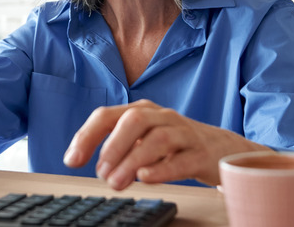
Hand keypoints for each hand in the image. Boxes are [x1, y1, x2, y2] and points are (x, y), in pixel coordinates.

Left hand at [62, 99, 270, 189]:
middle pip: (134, 120)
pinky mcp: (201, 154)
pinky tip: (145, 178)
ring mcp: (184, 133)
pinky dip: (162, 168)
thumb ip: (115, 146)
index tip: (71, 160)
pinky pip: (182, 159)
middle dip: (113, 146)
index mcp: (141, 111)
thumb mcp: (142, 138)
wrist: (221, 148)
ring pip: (158, 139)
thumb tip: (85, 161)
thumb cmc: (174, 144)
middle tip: (100, 173)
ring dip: (133, 161)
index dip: (87, 136)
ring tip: (117, 183)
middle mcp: (162, 117)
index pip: (107, 115)